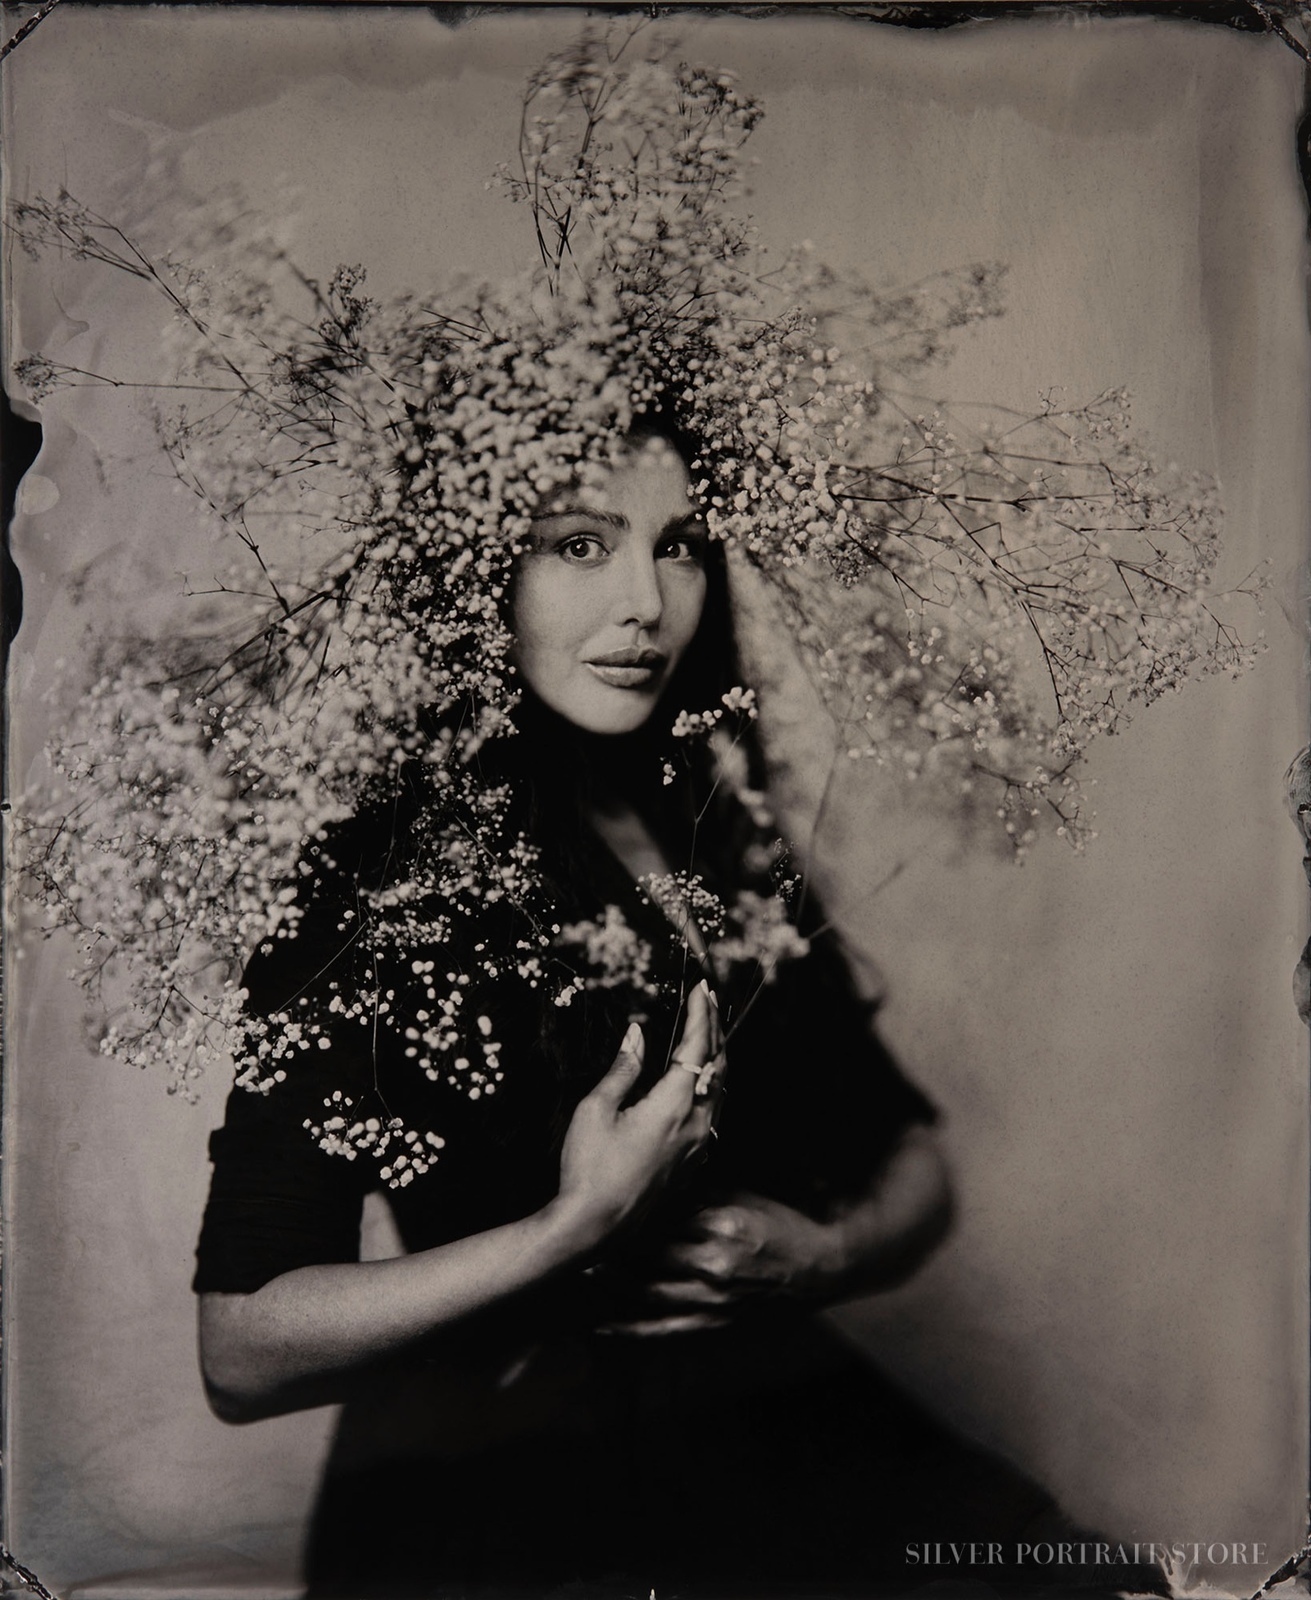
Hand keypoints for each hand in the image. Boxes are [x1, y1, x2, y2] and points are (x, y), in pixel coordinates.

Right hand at [554, 980, 721, 1250]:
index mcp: (675, 1105)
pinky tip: (701, 1084)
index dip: (701, 1014)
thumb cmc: (589, 1167)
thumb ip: (623, 1068)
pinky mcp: (692, 1165)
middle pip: (719, 1066)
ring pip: (720, 1092)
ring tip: (708, 1035)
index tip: (701, 989)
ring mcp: (698, 1147)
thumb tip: (637, 1034)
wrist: (594, 1227)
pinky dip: (711, 1088)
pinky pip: (713, 1116)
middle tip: (709, 1002)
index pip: (698, 1047)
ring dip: (716, 1059)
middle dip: (715, 1029)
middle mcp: (697, 1125)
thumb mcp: (596, 1109)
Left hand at [598, 1190, 843, 1335]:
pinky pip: (663, 1330)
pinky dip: (630, 1329)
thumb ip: (698, 1194)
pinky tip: (601, 1326)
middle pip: (646, 1256)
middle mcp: (712, 1266)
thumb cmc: (780, 1226)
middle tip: (576, 1239)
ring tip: (577, 1273)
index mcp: (720, 1226)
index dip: (626, 1216)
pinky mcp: (713, 1324)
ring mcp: (711, 1300)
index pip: (660, 1219)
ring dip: (610, 1284)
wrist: (817, 1270)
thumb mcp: (742, 1198)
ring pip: (646, 1293)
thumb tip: (654, 1187)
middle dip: (609, 1249)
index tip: (599, 1208)